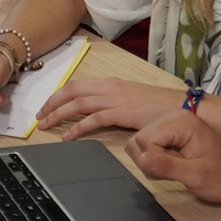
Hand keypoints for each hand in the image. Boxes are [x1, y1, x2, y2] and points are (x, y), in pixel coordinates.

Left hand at [35, 77, 187, 140]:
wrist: (182, 106)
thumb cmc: (158, 107)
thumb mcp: (131, 100)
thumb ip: (112, 103)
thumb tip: (95, 112)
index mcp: (111, 83)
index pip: (76, 85)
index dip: (57, 95)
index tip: (45, 106)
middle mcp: (111, 87)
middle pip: (72, 91)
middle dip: (51, 103)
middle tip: (39, 117)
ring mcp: (116, 99)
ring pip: (78, 104)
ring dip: (58, 115)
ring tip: (46, 126)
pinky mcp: (123, 112)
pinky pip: (94, 119)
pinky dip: (77, 128)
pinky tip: (67, 137)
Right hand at [126, 110, 220, 204]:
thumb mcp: (197, 176)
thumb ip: (167, 167)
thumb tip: (142, 159)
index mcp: (180, 121)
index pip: (143, 140)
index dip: (152, 161)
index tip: (175, 171)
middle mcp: (172, 117)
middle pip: (138, 140)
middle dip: (150, 161)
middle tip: (176, 171)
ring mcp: (171, 124)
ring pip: (140, 145)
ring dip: (153, 162)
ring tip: (177, 169)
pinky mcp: (170, 134)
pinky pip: (149, 147)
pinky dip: (157, 161)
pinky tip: (176, 165)